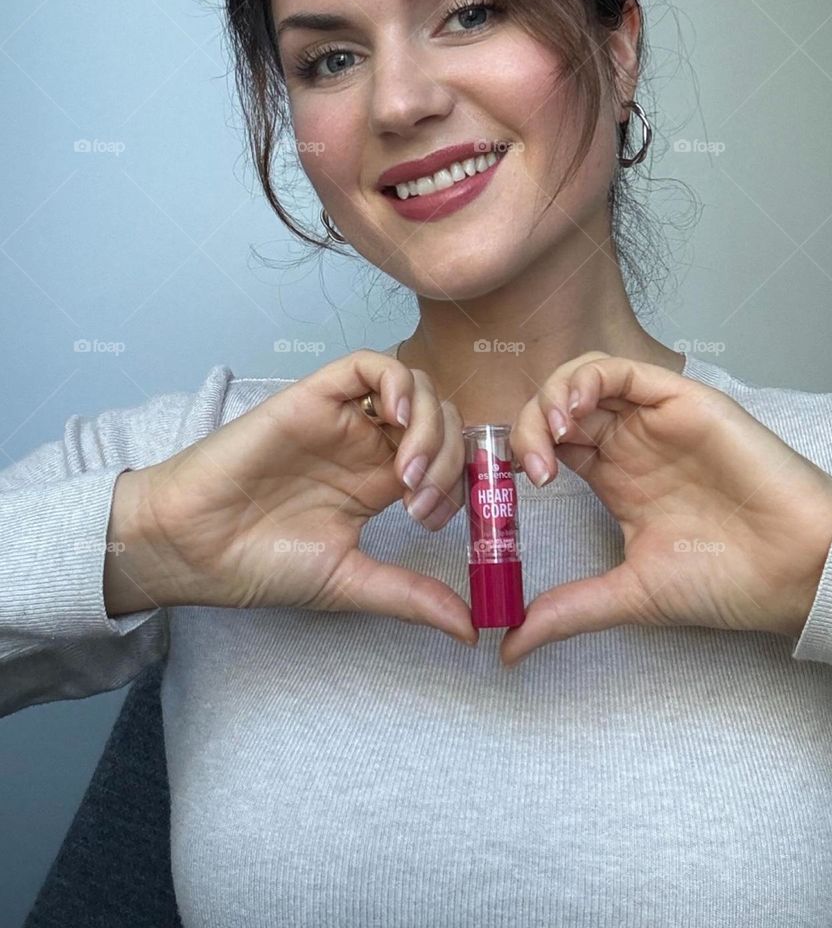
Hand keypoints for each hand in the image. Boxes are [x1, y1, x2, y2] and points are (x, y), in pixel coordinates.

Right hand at [122, 349, 476, 644]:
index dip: (461, 483)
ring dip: (430, 424)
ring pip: (414, 389)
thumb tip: (471, 631)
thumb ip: (411, 597)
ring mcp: (344, 418)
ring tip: (409, 472)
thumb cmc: (261, 563)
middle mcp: (368, 444)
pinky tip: (398, 418)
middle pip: (441, 421)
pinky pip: (369, 366)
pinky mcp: (316, 396)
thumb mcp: (350, 582)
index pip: (447, 459)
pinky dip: (397, 382)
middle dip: (450, 458)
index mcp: (380, 482)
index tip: (439, 523)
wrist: (194, 546)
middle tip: (422, 503)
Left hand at [503, 352, 831, 666]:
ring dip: (552, 399)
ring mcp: (654, 418)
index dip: (516, 458)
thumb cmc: (728, 580)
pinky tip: (574, 412)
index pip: (549, 446)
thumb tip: (509, 647)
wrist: (796, 570)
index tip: (500, 494)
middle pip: (557, 409)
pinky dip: (587, 379)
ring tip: (549, 439)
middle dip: (526, 428)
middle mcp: (631, 442)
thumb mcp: (630, 594)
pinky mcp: (680, 399)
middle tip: (526, 471)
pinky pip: (622, 370)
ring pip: (583, 380)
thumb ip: (569, 611)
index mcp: (616, 479)